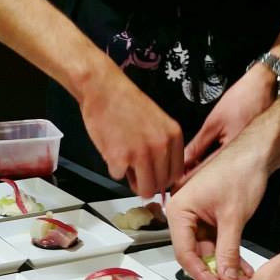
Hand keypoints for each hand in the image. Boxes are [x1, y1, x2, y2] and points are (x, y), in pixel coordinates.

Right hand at [79, 62, 184, 198]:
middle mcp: (160, 146)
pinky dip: (113, 168)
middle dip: (147, 183)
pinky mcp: (120, 159)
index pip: (176, 174)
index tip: (154, 178)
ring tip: (126, 163)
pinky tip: (112, 150)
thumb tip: (160, 174)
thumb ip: (162, 147)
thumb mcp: (157, 122)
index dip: (163, 179)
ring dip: (133, 182)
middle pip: (160, 185)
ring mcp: (141, 154)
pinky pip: (119, 177)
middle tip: (136, 172)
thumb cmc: (125, 103)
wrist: (103, 89)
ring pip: (144, 190)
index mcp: (173, 136)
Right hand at [167, 137, 268, 279]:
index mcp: (179, 210)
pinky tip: (243, 268)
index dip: (202, 274)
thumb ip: (228, 251)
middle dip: (216, 273)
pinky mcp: (211, 218)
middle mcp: (184, 215)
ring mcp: (197, 217)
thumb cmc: (241, 170)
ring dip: (226, 267)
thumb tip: (226, 276)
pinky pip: (218, 243)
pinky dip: (231, 255)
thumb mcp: (233, 217)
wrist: (258, 150)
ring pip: (209, 252)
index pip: (185, 253)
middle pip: (195, 255)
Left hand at [183, 64, 276, 172]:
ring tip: (194, 168)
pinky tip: (211, 160)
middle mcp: (242, 160)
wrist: (267, 86)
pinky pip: (231, 165)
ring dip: (206, 172)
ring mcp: (248, 158)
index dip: (187, 179)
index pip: (204, 174)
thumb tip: (183, 160)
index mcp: (232, 153)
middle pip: (213, 177)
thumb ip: (198, 145)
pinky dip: (219, 165)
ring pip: (221, 173)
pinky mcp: (251, 155)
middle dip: (196, 178)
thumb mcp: (214, 122)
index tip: (176, 183)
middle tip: (182, 177)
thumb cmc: (245, 99)